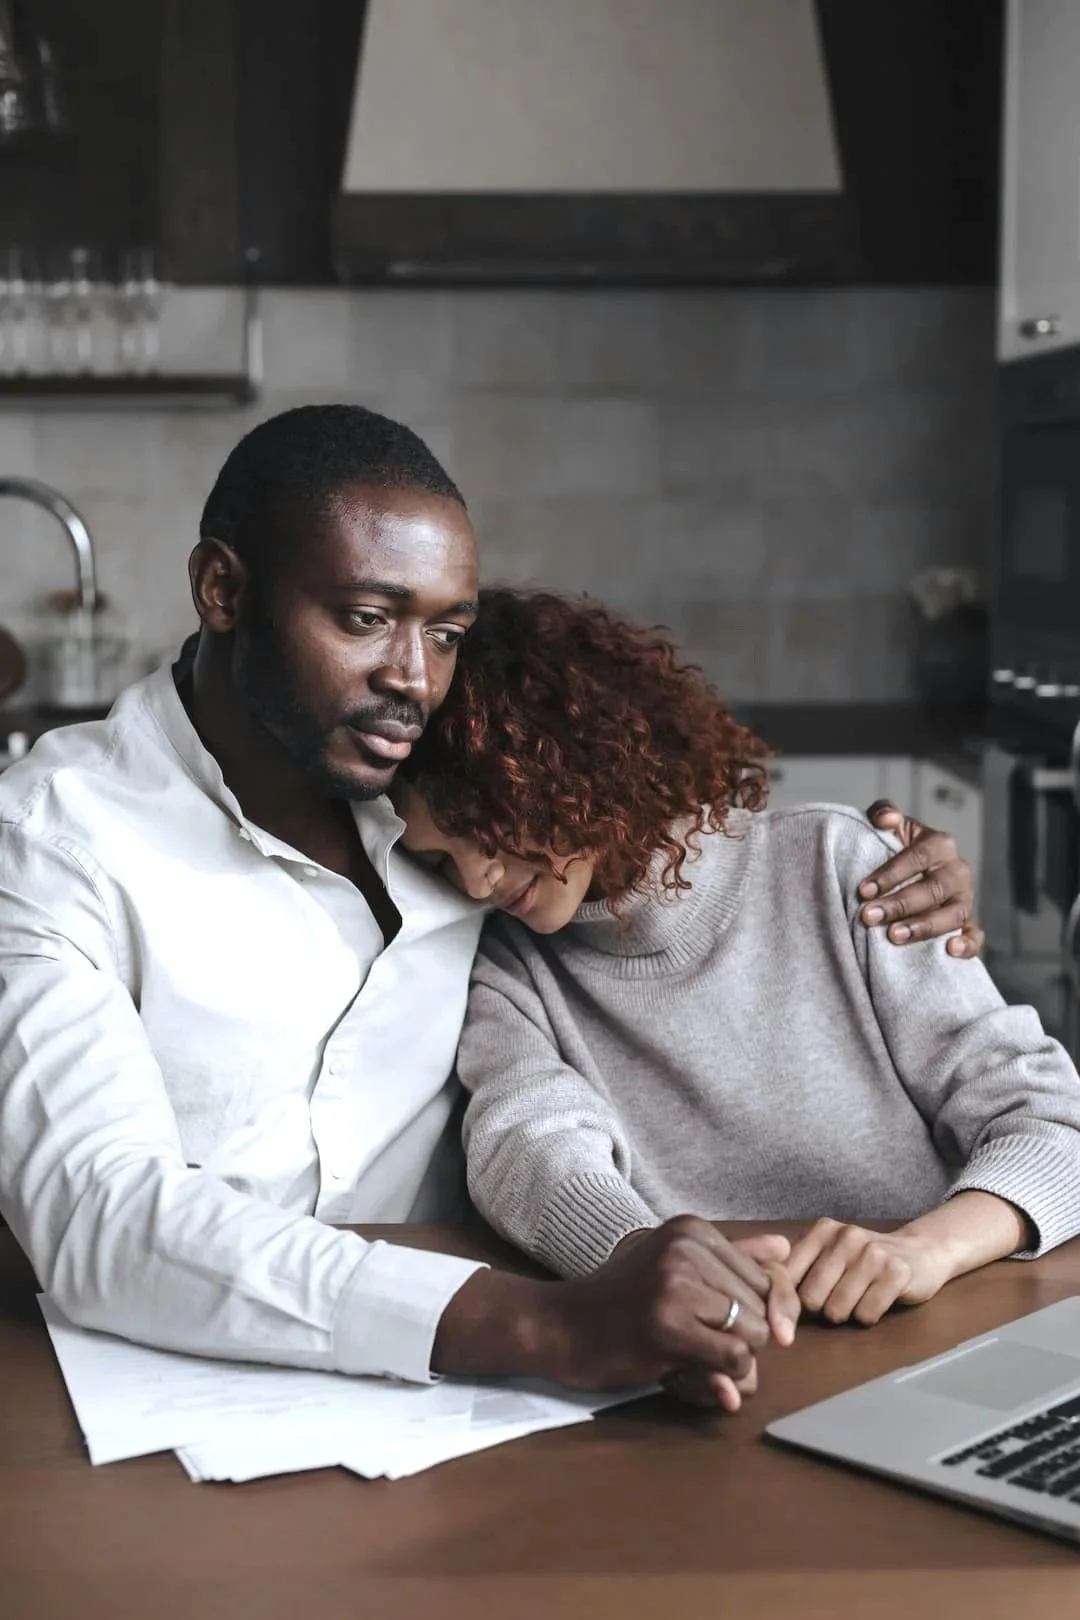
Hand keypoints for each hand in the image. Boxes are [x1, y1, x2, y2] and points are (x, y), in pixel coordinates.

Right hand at [433, 1215, 799, 1409]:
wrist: (563, 1327)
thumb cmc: (622, 1300)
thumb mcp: (676, 1265)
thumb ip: (733, 1256)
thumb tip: (786, 1247)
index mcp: (692, 1229)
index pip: (767, 1275)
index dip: (771, 1312)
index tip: (760, 1334)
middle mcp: (686, 1247)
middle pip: (763, 1307)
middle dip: (748, 1337)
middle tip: (707, 1346)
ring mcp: (675, 1283)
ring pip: (755, 1333)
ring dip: (736, 1359)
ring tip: (696, 1354)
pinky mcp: (667, 1323)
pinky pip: (735, 1358)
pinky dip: (726, 1375)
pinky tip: (692, 1369)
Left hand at [785, 1217, 953, 1325]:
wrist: (920, 1252)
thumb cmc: (864, 1261)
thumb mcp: (829, 1255)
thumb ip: (798, 1269)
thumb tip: (766, 1300)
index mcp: (822, 1230)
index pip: (785, 1274)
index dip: (785, 1300)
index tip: (791, 1313)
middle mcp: (845, 1237)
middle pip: (810, 1298)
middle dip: (821, 1310)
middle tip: (838, 1299)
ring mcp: (872, 1253)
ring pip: (837, 1310)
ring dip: (846, 1315)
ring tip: (859, 1298)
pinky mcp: (897, 1272)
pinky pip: (866, 1315)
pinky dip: (868, 1317)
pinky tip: (878, 1300)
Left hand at [859, 801, 983, 957]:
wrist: (905, 873)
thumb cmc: (893, 847)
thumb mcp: (888, 825)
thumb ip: (883, 813)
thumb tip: (887, 819)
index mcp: (940, 844)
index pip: (918, 857)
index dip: (891, 873)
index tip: (863, 890)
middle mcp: (956, 871)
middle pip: (933, 889)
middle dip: (899, 904)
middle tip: (869, 916)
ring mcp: (964, 898)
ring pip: (953, 914)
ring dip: (924, 927)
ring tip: (894, 937)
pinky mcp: (966, 923)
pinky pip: (975, 935)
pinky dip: (968, 944)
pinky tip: (950, 951)